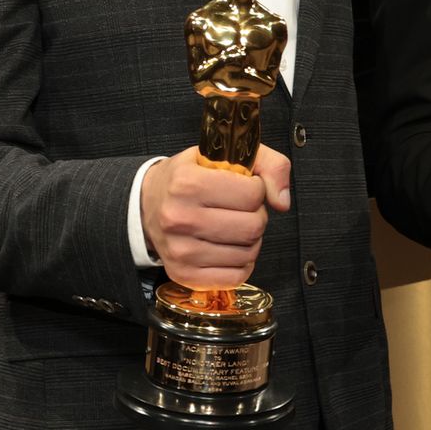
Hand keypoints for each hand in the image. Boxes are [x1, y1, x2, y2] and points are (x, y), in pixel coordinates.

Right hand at [141, 145, 291, 290]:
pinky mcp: (183, 274)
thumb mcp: (225, 154)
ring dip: (250, 240)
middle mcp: (180, 218)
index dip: (256, 189)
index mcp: (188, 183)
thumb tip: (282, 202)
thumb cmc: (189, 177)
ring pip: (248, 253)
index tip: (243, 186)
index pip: (252, 194)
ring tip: (233, 227)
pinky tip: (228, 248)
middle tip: (241, 209)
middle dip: (256, 215)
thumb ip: (268, 164)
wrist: (147, 205)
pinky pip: (235, 276)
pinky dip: (241, 263)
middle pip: (252, 226)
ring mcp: (180, 250)